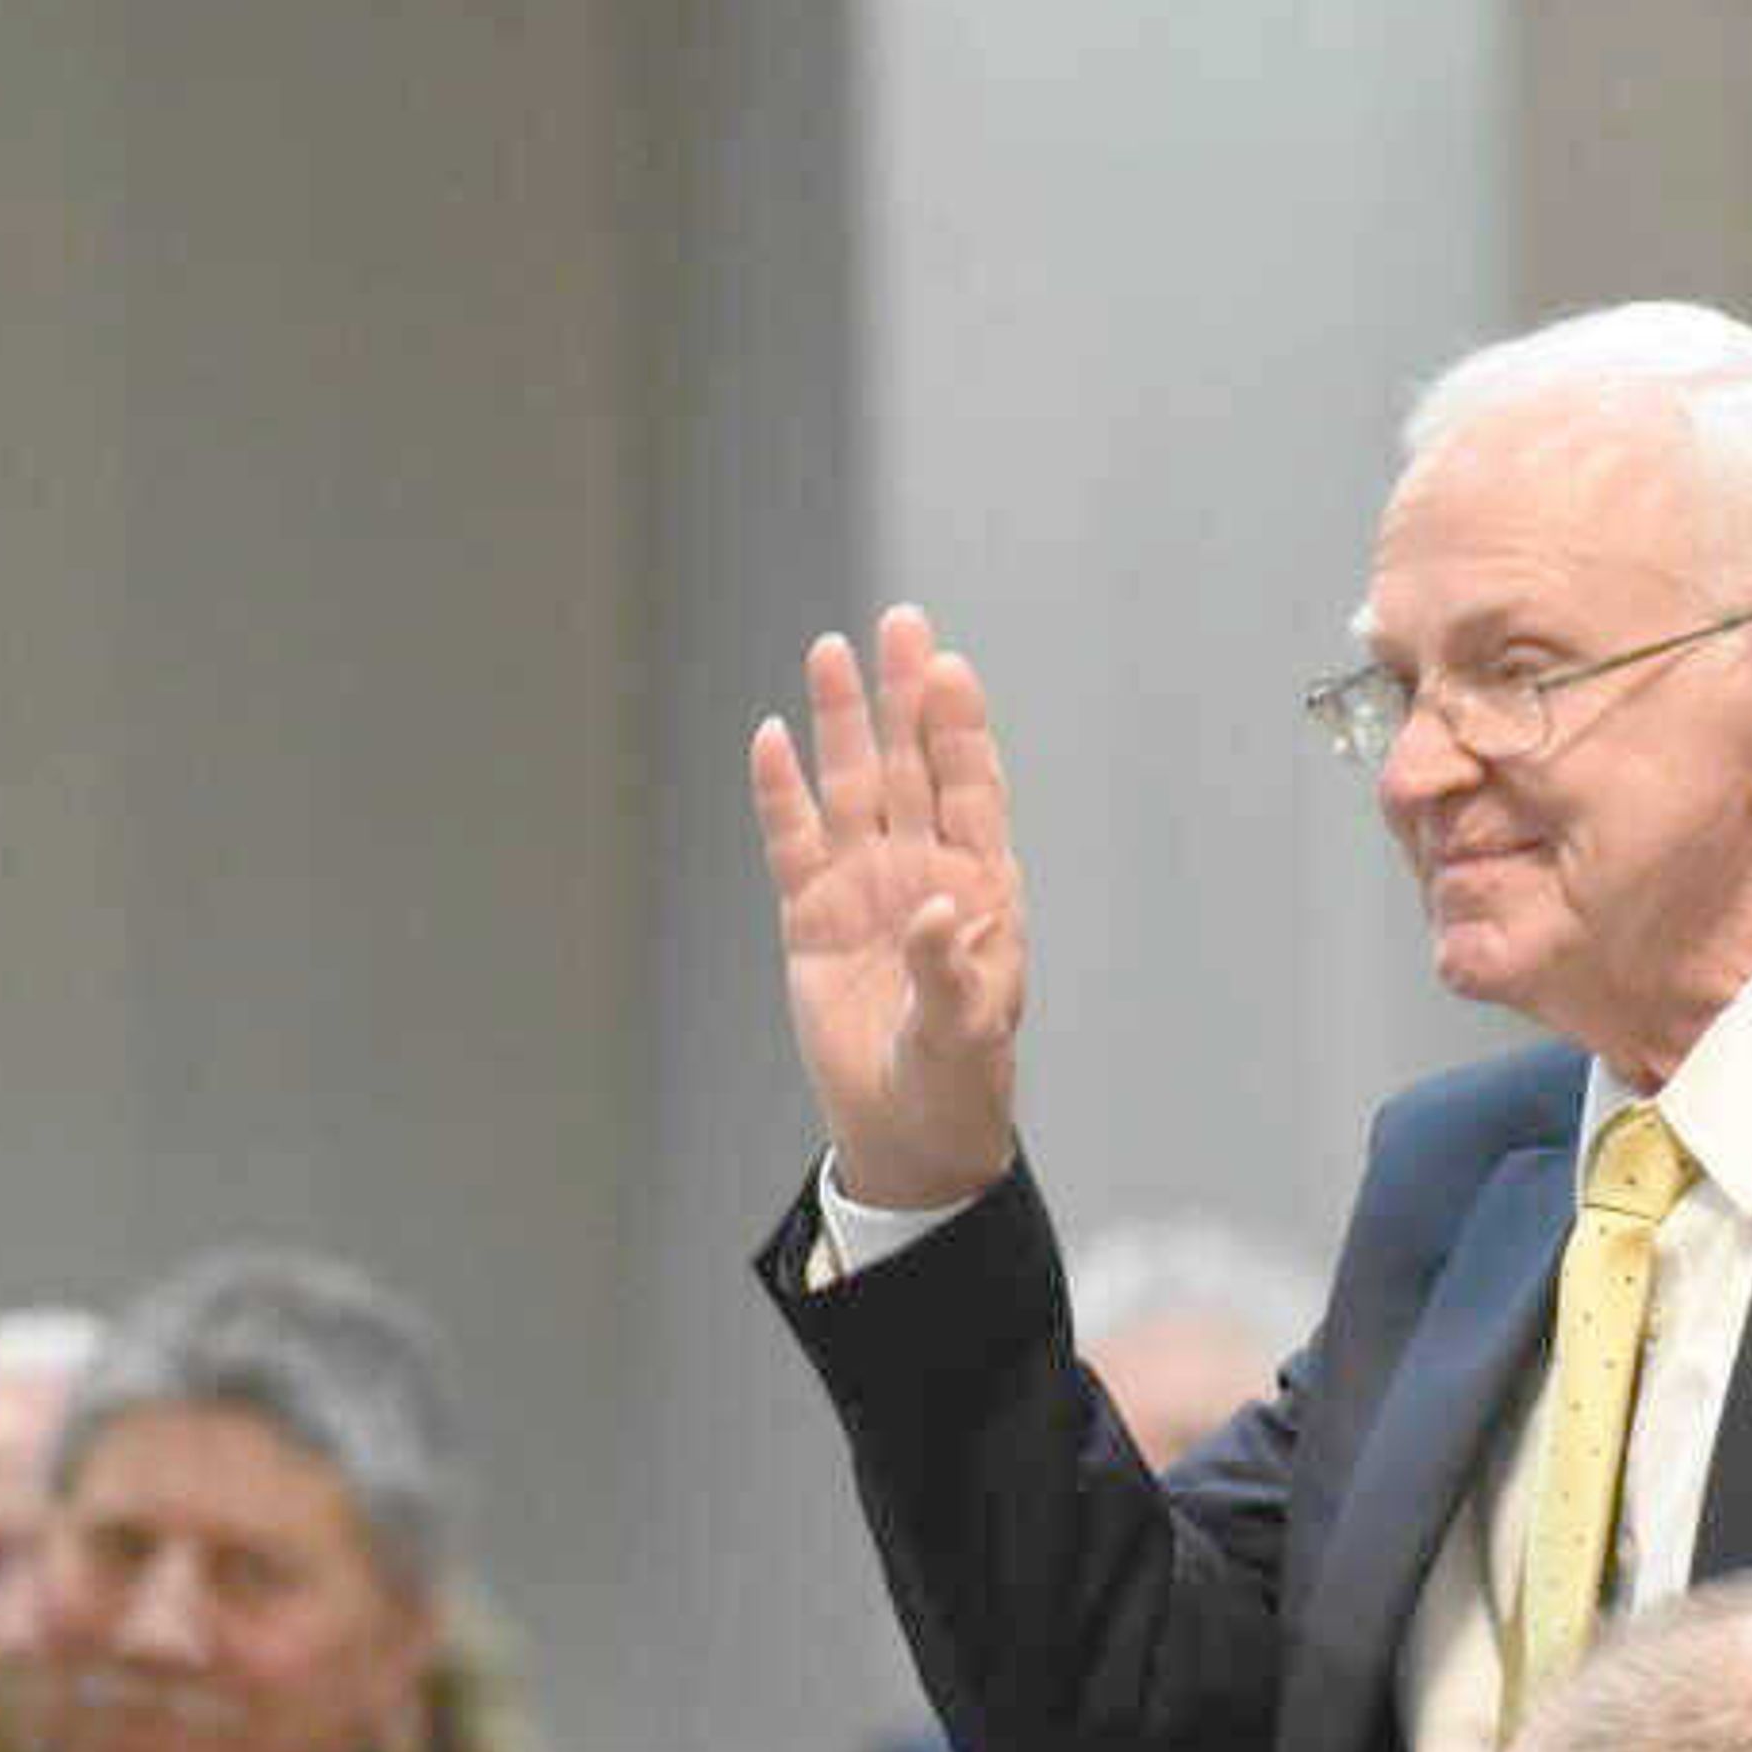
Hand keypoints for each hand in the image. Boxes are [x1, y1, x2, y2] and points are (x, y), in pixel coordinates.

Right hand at [749, 605, 1029, 1206]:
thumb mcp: (964, 1034)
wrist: (905, 1128)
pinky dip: (780, 793)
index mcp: (981, 887)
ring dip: (842, 723)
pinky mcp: (811, 915)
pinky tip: (770, 738)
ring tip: (830, 652)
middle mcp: (923, 869)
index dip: (961, 730)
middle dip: (905, 696)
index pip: (972, 789)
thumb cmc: (957, 1080)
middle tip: (899, 623)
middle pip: (912, 766)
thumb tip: (944, 907)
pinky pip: (792, 841)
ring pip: (852, 787)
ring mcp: (865, 887)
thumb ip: (952, 971)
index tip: (949, 668)